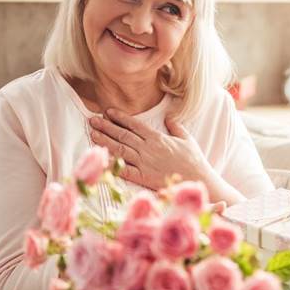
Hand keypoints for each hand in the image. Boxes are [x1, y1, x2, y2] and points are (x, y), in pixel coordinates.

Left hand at [89, 109, 211, 190]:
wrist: (197, 178)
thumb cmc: (193, 160)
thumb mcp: (187, 138)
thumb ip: (175, 127)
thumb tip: (168, 117)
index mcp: (157, 137)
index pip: (134, 124)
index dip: (120, 117)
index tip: (108, 111)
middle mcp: (148, 148)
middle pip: (123, 135)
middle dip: (106, 126)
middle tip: (93, 120)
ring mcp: (144, 162)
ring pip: (120, 149)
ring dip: (105, 141)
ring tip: (92, 134)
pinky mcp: (143, 177)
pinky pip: (124, 170)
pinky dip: (112, 164)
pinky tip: (100, 159)